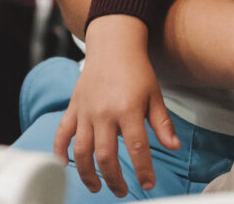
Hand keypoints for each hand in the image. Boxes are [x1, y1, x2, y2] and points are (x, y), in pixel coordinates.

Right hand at [54, 16, 179, 196]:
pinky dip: (60, 152)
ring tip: (96, 187)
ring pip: (81, 152)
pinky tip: (64, 166)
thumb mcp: (155, 94)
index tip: (147, 184)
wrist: (114, 44)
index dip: (143, 171)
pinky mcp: (73, 108)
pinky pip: (61, 134)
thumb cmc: (137, 69)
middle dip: (114, 180)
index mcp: (128, 109)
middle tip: (122, 191)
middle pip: (106, 157)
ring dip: (87, 175)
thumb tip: (173, 146)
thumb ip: (162, 123)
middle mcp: (104, 113)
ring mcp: (86, 111)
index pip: (137, 149)